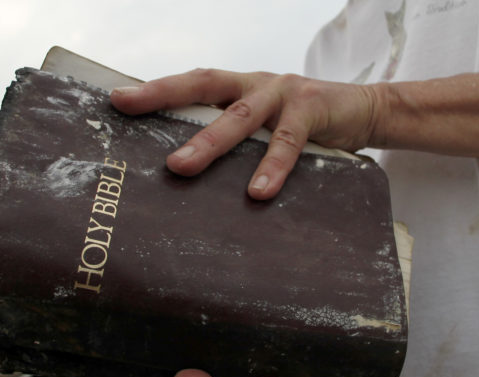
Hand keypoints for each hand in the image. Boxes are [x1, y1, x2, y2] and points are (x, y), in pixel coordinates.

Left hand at [110, 69, 379, 198]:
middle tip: (130, 111)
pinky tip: (257, 191)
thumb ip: (229, 139)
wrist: (362, 110)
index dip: (154, 90)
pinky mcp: (312, 110)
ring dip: (209, 143)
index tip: (116, 99)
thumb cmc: (298, 124)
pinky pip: (287, 141)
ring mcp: (282, 94)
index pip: (189, 84)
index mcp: (235, 87)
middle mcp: (253, 84)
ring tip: (181, 166)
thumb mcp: (260, 127)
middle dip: (164, 99)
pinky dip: (272, 166)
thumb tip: (182, 176)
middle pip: (203, 87)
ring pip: (239, 118)